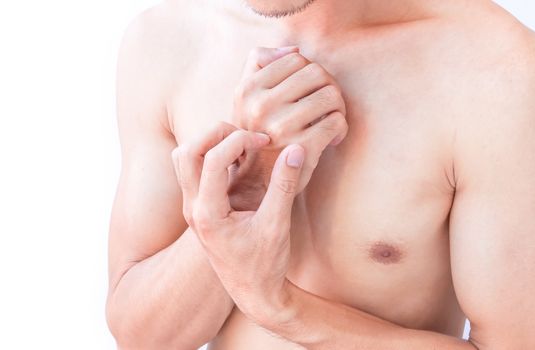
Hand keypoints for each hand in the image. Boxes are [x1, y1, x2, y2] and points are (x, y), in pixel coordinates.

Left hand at [172, 122, 304, 324]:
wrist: (253, 293)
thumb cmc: (265, 265)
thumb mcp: (277, 225)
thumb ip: (284, 185)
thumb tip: (295, 149)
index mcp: (208, 213)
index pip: (214, 159)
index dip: (241, 141)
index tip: (265, 142)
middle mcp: (193, 208)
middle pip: (187, 152)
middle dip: (216, 134)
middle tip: (247, 136)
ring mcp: (192, 208)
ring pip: (184, 159)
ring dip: (209, 144)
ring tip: (241, 147)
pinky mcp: (200, 207)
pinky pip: (193, 170)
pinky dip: (211, 156)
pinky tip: (239, 162)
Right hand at [228, 46, 348, 209]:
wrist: (255, 183)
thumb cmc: (257, 136)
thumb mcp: (245, 99)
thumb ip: (259, 65)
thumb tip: (294, 49)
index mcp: (247, 90)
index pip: (296, 58)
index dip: (309, 71)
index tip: (309, 92)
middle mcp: (261, 107)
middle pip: (317, 73)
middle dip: (328, 86)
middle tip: (326, 105)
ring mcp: (281, 127)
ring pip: (331, 95)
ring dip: (337, 108)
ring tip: (329, 120)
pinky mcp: (302, 148)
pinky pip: (336, 121)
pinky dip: (340, 128)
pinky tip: (331, 138)